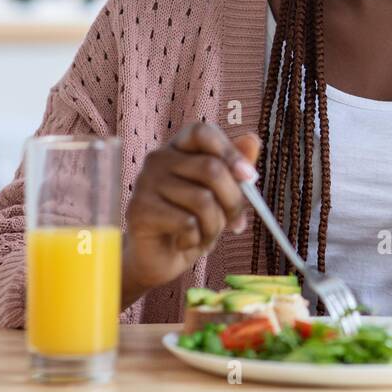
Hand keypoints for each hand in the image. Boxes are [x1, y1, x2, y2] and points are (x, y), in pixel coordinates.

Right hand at [121, 121, 260, 307]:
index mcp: (178, 149)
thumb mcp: (222, 195)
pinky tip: (184, 242)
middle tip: (235, 222)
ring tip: (205, 236)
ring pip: (203, 200)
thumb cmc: (193, 222)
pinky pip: (187, 223)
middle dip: (233, 201)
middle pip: (211, 169)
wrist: (161, 259)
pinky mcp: (139, 210)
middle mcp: (158, 159)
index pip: (203, 132)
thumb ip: (236, 168)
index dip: (229, 151)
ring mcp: (145, 183)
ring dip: (214, 227)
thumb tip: (252, 139)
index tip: (248, 176)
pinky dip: (196, 239)